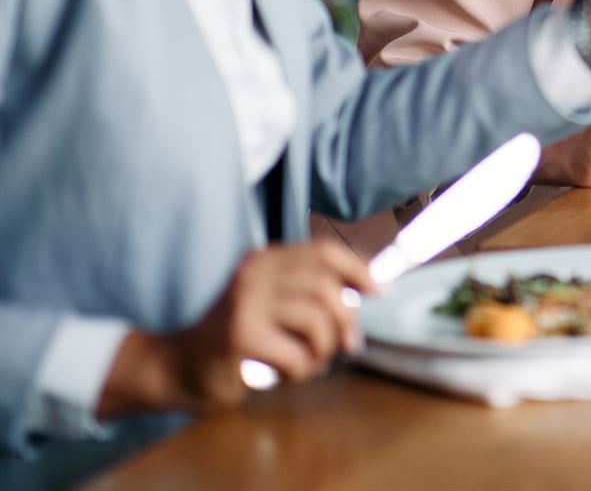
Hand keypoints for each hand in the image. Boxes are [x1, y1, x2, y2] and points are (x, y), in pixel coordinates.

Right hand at [101, 241, 374, 415]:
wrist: (175, 366)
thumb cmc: (234, 337)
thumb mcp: (270, 303)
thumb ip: (306, 292)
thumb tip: (365, 291)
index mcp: (265, 260)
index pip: (324, 252)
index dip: (358, 270)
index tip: (379, 291)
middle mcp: (254, 274)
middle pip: (327, 287)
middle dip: (346, 320)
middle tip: (347, 345)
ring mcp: (245, 304)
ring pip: (316, 321)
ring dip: (323, 350)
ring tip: (310, 363)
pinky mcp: (239, 337)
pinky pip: (296, 355)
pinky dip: (302, 371)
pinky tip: (285, 375)